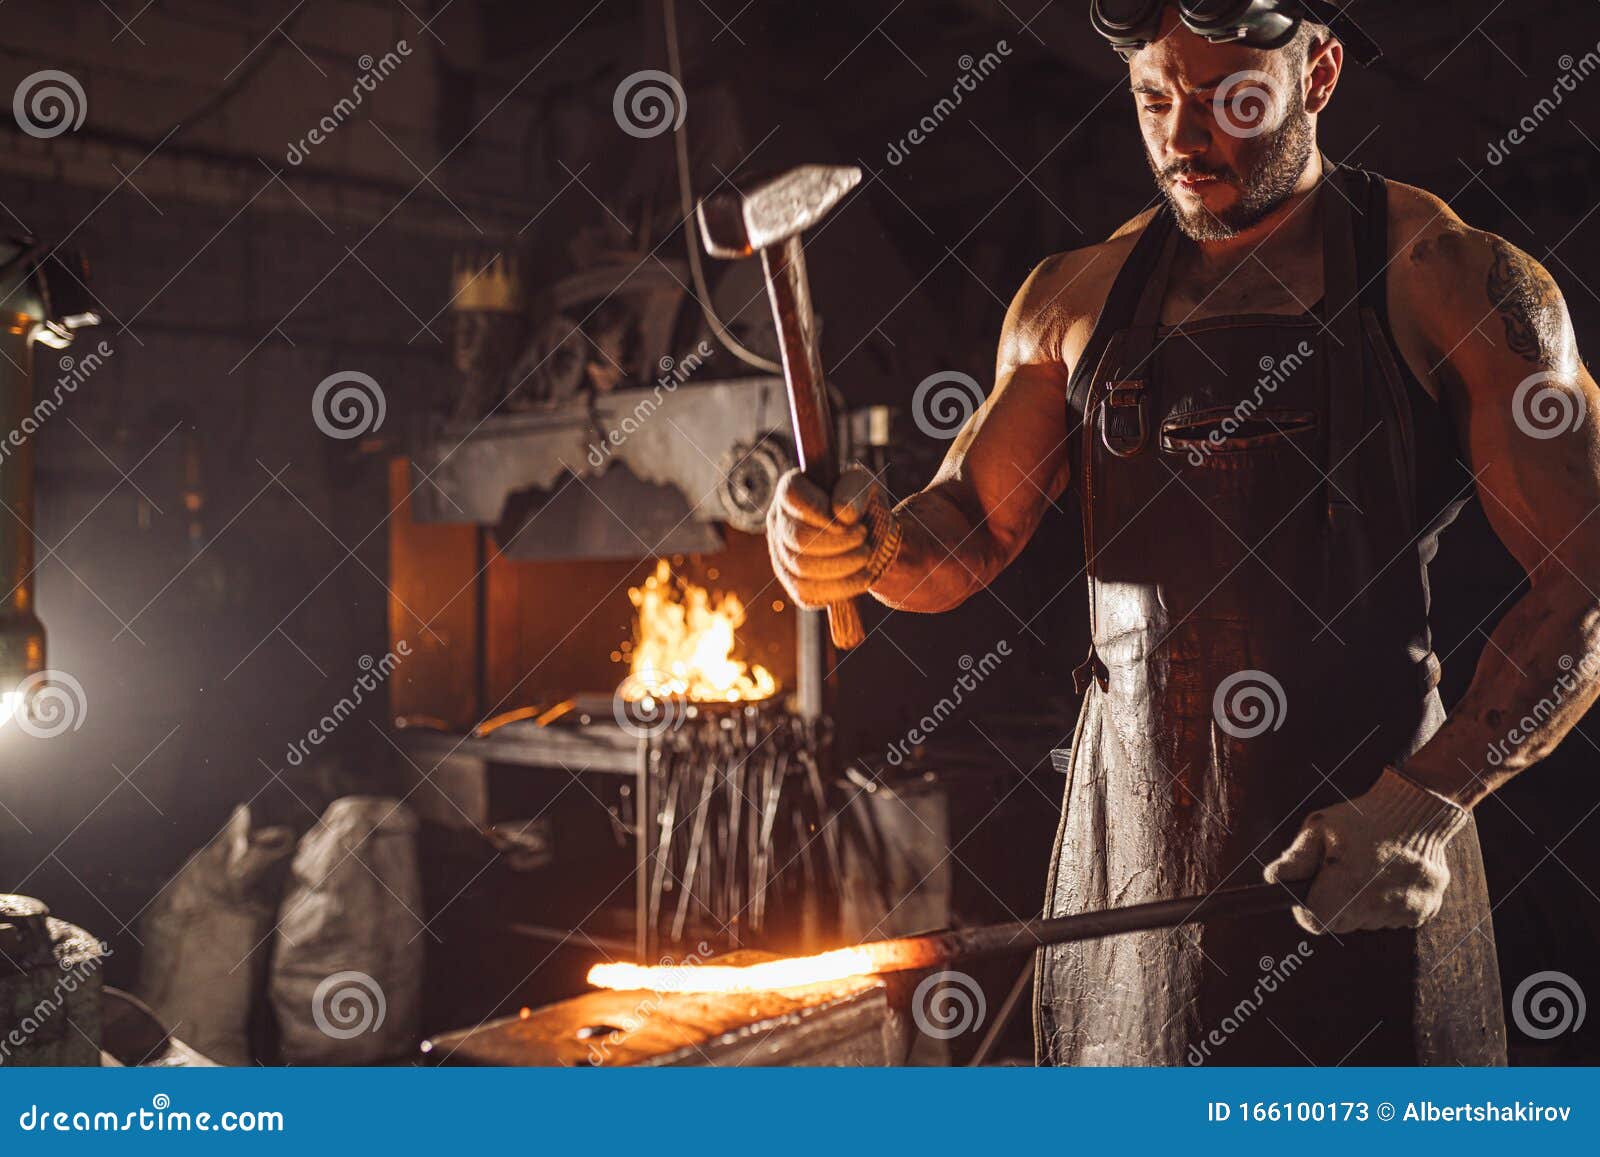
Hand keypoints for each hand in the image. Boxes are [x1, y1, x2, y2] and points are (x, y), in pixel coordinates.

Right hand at [766, 465, 901, 609]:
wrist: (868, 537)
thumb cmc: (860, 505)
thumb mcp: (864, 487)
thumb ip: (854, 490)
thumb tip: (842, 515)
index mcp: (791, 491)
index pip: (791, 495)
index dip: (820, 510)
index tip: (850, 520)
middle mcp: (778, 521)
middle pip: (797, 537)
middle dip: (838, 542)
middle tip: (863, 537)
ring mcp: (781, 554)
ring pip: (800, 567)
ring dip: (842, 565)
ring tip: (865, 555)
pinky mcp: (791, 582)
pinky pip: (805, 592)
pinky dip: (839, 588)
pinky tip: (862, 577)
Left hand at [1263, 768, 1469, 934]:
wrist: (1418, 811)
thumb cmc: (1361, 817)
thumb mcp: (1320, 828)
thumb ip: (1296, 858)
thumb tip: (1273, 879)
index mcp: (1348, 885)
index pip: (1316, 922)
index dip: (1307, 909)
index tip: (1310, 890)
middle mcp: (1377, 904)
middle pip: (1340, 924)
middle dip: (1333, 904)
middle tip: (1340, 873)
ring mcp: (1403, 911)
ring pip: (1367, 921)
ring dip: (1361, 903)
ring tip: (1368, 869)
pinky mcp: (1423, 911)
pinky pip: (1393, 917)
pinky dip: (1387, 902)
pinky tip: (1390, 875)